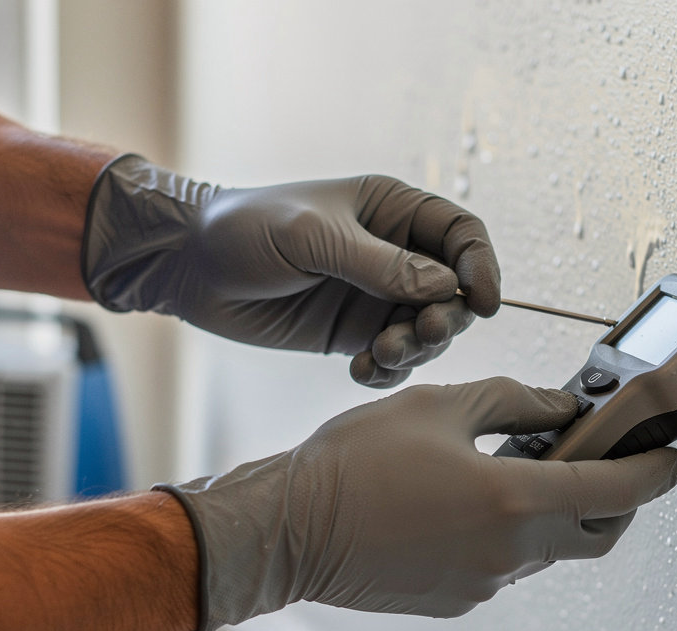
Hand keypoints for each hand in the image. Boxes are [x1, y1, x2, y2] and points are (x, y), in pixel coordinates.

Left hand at [82, 156, 500, 386]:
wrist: (192, 267)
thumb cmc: (248, 229)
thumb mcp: (315, 238)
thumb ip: (381, 264)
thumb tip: (446, 287)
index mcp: (392, 212)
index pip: (460, 235)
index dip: (481, 267)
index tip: (485, 303)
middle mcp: (393, 256)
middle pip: (452, 292)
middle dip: (445, 319)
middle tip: (417, 333)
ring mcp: (374, 298)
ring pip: (424, 332)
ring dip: (414, 350)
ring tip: (381, 354)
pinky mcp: (352, 335)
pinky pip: (389, 361)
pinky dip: (384, 372)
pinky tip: (359, 370)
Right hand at [155, 377, 676, 630]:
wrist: (290, 532)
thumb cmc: (356, 460)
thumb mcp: (439, 407)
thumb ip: (514, 403)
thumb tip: (562, 409)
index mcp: (513, 500)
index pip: (615, 491)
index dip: (655, 474)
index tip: (674, 460)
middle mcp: (509, 554)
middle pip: (596, 535)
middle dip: (616, 505)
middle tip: (607, 468)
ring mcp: (483, 585)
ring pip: (545, 550)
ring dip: (549, 514)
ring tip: (514, 473)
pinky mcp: (457, 601)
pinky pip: (501, 567)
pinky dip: (505, 536)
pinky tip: (465, 507)